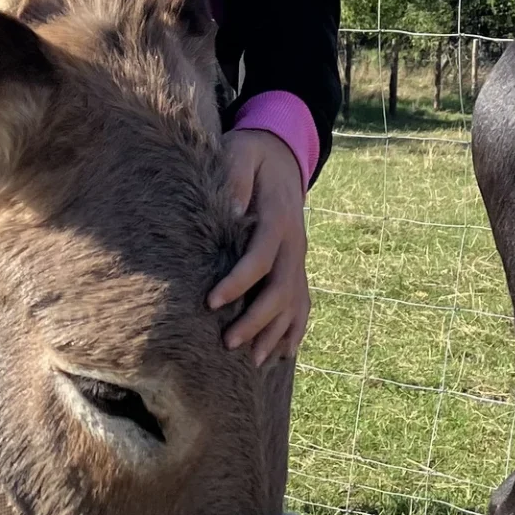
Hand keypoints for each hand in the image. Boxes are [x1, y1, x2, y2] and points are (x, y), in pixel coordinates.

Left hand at [208, 129, 309, 365]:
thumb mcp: (239, 154)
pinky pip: (303, 302)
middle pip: (281, 289)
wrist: (280, 152)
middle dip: (256, 320)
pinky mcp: (297, 265)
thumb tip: (228, 211)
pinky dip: (295, 329)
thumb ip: (235, 179)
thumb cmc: (250, 154)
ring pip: (294, 302)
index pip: (260, 257)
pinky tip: (282, 353)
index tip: (211, 302)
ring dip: (276, 333)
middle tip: (227, 343)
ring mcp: (299, 257)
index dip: (238, 282)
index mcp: (278, 217)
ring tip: (254, 361)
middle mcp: (294, 242)